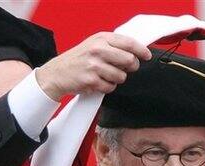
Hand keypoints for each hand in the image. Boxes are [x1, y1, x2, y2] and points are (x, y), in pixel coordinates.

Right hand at [36, 32, 151, 100]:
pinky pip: (111, 87)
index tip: (147, 55)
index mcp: (101, 39)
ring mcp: (94, 65)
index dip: (141, 50)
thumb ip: (113, 46)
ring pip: (121, 76)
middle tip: (124, 69)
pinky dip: (107, 87)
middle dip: (130, 68)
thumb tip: (135, 52)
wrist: (57, 73)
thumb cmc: (78, 60)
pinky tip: (99, 82)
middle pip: (129, 61)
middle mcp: (98, 50)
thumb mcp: (94, 45)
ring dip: (117, 79)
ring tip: (105, 75)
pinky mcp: (91, 80)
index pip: (129, 43)